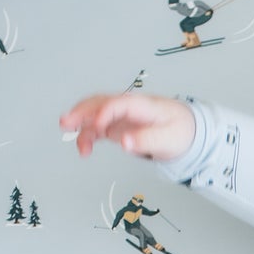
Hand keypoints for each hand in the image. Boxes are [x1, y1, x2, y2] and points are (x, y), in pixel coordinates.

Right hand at [58, 91, 195, 161]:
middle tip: (66, 122)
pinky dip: (88, 136)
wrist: (186, 130)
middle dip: (82, 112)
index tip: (98, 127)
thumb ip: (146, 140)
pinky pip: (98, 128)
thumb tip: (125, 143)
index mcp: (142, 106)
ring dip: (81, 126)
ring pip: (95, 115)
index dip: (106, 113)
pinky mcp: (117, 127)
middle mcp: (127, 108)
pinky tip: (84, 149)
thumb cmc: (179, 131)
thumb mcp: (168, 138)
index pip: (119, 104)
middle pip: (100, 103)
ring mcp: (120, 116)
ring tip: (77, 145)